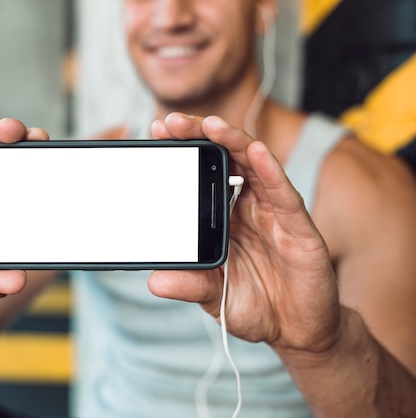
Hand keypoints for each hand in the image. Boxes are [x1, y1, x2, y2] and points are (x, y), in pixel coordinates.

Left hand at [149, 113, 341, 353]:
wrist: (294, 331)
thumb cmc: (253, 306)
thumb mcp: (212, 296)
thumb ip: (189, 285)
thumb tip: (155, 281)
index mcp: (224, 217)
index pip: (203, 174)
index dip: (183, 151)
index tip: (155, 132)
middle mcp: (248, 207)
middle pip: (225, 160)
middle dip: (200, 136)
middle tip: (172, 122)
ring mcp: (273, 213)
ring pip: (254, 165)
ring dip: (231, 142)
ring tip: (208, 124)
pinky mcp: (298, 227)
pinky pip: (283, 193)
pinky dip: (271, 170)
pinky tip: (256, 151)